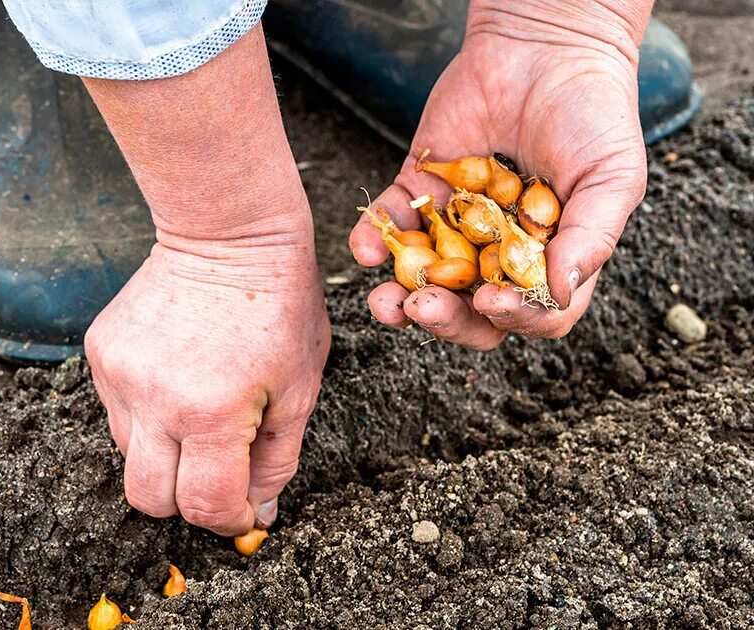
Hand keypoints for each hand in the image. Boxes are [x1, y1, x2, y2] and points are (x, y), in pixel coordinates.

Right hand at [85, 236, 329, 535]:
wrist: (226, 231)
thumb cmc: (278, 305)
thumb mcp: (300, 390)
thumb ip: (276, 462)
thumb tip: (255, 514)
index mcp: (213, 411)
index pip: (204, 506)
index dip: (228, 520)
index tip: (243, 509)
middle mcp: (155, 398)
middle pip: (149, 500)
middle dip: (186, 500)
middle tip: (218, 473)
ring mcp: (119, 374)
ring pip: (130, 456)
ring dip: (166, 452)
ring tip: (202, 407)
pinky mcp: (99, 352)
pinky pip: (117, 412)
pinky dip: (147, 413)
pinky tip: (178, 376)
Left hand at [349, 1, 650, 349]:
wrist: (547, 47)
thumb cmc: (594, 115)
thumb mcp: (612, 177)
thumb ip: (591, 236)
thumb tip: (559, 290)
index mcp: (549, 259)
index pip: (530, 312)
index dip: (512, 318)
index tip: (493, 303)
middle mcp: (498, 251)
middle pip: (469, 310)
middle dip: (445, 319)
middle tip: (426, 308)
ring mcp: (455, 223)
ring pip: (422, 279)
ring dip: (399, 299)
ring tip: (387, 302)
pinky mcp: (419, 189)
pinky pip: (389, 224)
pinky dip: (370, 240)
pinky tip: (364, 250)